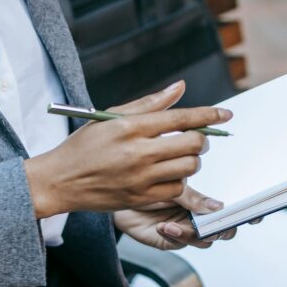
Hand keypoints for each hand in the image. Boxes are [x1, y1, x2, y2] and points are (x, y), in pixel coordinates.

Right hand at [23, 81, 231, 216]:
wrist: (61, 180)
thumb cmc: (85, 146)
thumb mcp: (111, 117)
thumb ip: (149, 104)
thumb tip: (180, 88)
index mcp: (131, 127)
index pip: (181, 118)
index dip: (209, 115)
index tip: (225, 114)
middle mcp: (138, 152)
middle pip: (192, 144)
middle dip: (201, 140)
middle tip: (196, 139)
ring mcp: (140, 178)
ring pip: (188, 168)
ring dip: (192, 161)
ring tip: (181, 157)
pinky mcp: (140, 198)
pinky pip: (176, 189)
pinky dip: (179, 181)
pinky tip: (168, 175)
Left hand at [114, 185, 239, 250]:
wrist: (119, 198)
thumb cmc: (147, 185)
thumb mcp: (172, 185)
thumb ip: (194, 197)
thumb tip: (218, 207)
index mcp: (206, 200)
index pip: (233, 209)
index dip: (248, 214)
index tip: (256, 214)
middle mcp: (201, 216)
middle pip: (226, 229)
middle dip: (224, 228)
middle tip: (216, 223)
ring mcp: (189, 230)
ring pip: (206, 240)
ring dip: (193, 233)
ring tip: (175, 223)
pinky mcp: (173, 241)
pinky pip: (182, 243)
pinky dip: (175, 235)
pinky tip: (163, 226)